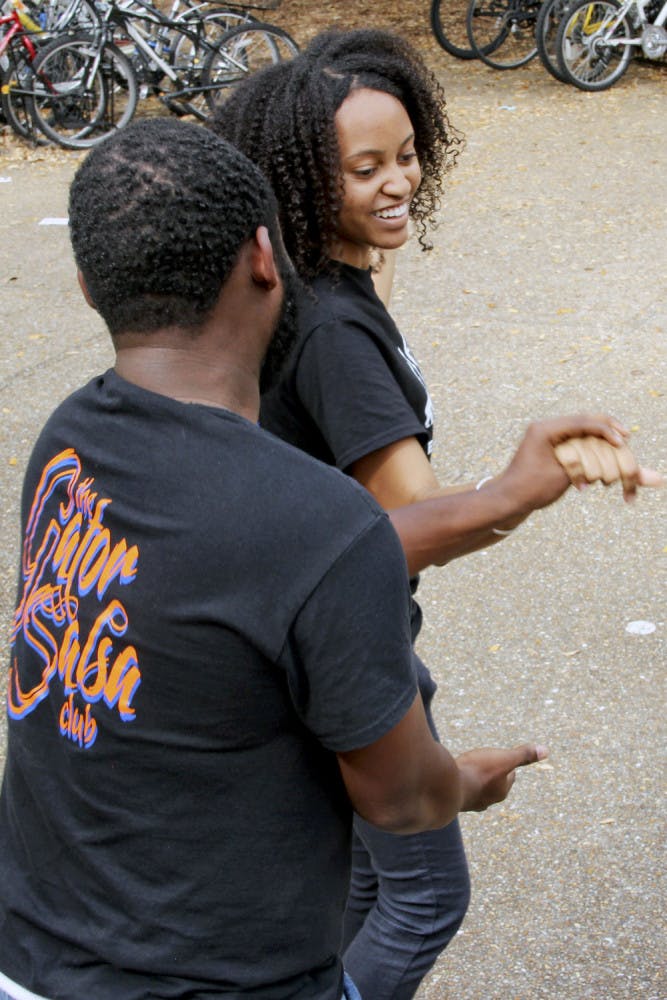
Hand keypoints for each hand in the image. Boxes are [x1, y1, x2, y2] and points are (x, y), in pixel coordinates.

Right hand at [456, 744, 547, 812]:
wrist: (449, 788)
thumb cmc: (478, 772)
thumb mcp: (504, 759)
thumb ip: (523, 755)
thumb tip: (546, 750)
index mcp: (501, 791)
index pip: (509, 776)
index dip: (507, 764)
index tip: (504, 758)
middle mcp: (488, 800)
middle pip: (494, 784)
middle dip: (492, 775)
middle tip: (488, 763)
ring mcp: (471, 802)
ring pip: (477, 789)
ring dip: (476, 780)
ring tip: (471, 771)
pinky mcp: (456, 800)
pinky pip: (462, 790)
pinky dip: (461, 783)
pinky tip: (455, 778)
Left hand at [498, 413, 657, 513]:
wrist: (507, 500)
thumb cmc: (531, 490)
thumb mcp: (565, 476)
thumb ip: (591, 464)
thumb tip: (621, 463)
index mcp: (545, 430)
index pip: (582, 422)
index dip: (606, 430)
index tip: (622, 441)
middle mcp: (545, 428)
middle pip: (583, 420)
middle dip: (606, 429)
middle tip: (625, 436)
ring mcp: (546, 435)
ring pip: (580, 429)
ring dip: (599, 437)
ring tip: (617, 443)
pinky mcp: (549, 445)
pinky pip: (573, 439)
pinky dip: (589, 445)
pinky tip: (602, 451)